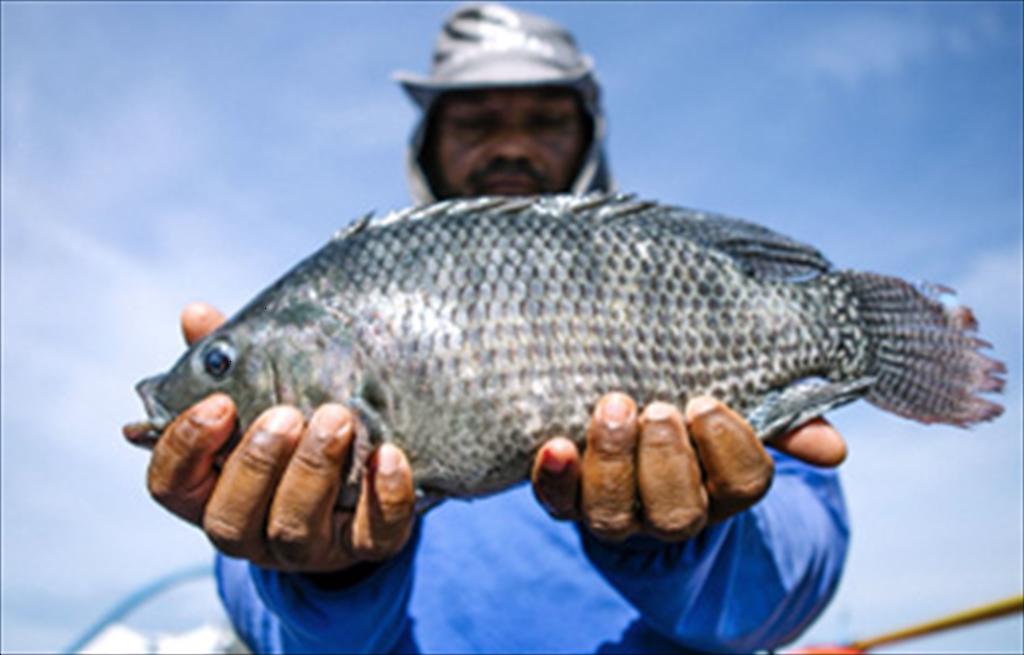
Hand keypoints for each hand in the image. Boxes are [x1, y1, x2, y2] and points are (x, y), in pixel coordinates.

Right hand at [140, 303, 416, 572]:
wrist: (360, 479)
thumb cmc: (293, 428)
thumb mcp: (259, 395)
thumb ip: (230, 362)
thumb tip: (196, 314)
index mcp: (210, 490)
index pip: (171, 484)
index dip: (185, 447)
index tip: (219, 403)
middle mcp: (250, 528)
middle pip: (230, 517)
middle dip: (256, 463)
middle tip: (286, 413)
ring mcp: (307, 546)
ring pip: (294, 528)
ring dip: (313, 471)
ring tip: (337, 418)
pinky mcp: (365, 548)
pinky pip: (374, 536)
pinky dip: (384, 496)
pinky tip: (389, 455)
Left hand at [531, 392, 846, 541]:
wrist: (629, 454)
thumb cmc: (693, 427)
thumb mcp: (738, 420)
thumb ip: (784, 423)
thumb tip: (834, 449)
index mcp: (721, 490)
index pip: (743, 485)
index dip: (728, 446)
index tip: (706, 402)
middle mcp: (670, 513)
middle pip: (677, 512)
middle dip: (668, 459)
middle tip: (659, 409)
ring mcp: (616, 514)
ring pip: (613, 513)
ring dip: (613, 460)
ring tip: (614, 407)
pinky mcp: (567, 501)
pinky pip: (556, 501)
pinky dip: (554, 477)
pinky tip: (554, 444)